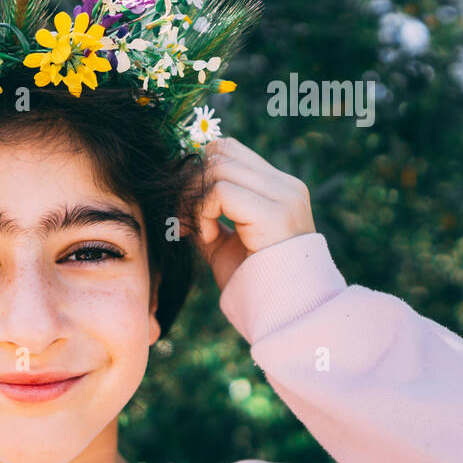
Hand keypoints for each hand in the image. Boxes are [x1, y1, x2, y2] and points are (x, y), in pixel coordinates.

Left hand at [188, 136, 316, 292]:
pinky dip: (203, 213)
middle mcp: (285, 186)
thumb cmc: (253, 282)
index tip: (185, 207)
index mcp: (278, 188)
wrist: (282, 313)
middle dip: (190, 184)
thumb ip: (206, 215)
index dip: (199, 170)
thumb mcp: (224, 242)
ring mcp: (284, 196)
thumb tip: (177, 194)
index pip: (228, 150)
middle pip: (219, 153)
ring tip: (199, 232)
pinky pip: (220, 192)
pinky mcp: (275, 213)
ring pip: (217, 168)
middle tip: (183, 219)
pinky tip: (208, 239)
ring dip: (195, 201)